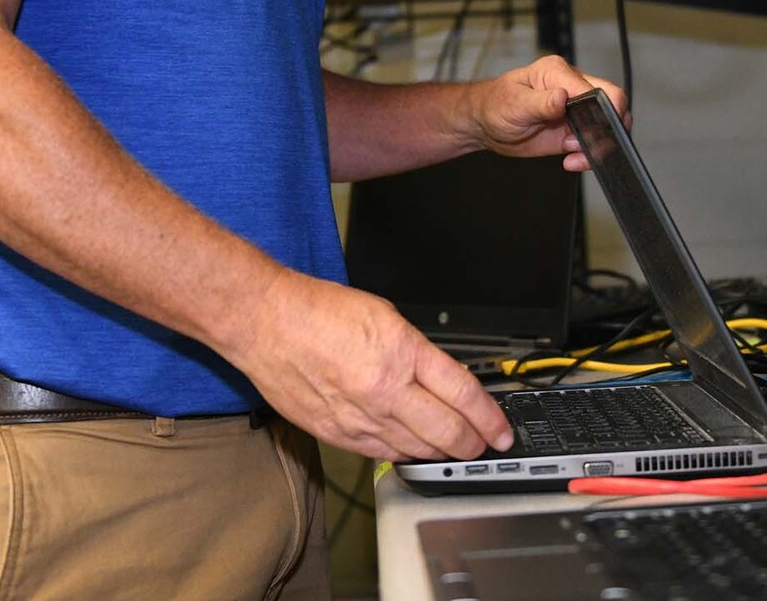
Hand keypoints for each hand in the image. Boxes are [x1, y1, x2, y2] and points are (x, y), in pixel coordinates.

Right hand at [222, 268, 512, 461]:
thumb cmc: (317, 311)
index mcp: (401, 352)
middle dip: (473, 444)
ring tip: (454, 450)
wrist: (266, 322)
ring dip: (440, 453)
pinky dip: (403, 455)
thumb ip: (415, 353)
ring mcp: (359, 417)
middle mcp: (384, 389)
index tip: (500, 429)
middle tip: (484, 446)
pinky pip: (382, 455)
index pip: (462, 394)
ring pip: (416, 450)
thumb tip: (441, 382)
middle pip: (446, 431)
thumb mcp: (384, 316)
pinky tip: (413, 452)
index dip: (489, 417)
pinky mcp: (336, 434)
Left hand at [465, 55, 628, 171]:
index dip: (606, 108)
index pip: (597, 87)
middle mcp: (572, 89)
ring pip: (606, 126)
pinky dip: (587, 156)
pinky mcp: (572, 131)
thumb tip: (562, 96)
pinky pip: (592, 144)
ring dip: (598, 146)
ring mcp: (575, 111)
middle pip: (612, 103)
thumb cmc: (495, 104)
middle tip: (591, 147)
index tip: (602, 128)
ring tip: (573, 157)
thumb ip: (540, 102)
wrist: (486, 124)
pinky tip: (571, 161)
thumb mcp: (514, 103)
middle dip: (609, 128)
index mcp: (559, 73)